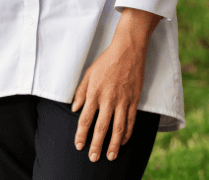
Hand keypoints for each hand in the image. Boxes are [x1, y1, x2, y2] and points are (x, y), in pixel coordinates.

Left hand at [71, 41, 145, 161]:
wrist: (128, 50)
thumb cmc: (106, 61)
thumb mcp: (89, 73)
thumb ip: (81, 92)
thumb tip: (74, 109)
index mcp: (94, 92)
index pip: (86, 118)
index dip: (81, 134)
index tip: (79, 145)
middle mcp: (108, 99)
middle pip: (101, 127)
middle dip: (96, 145)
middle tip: (93, 158)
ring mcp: (122, 100)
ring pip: (118, 128)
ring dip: (114, 144)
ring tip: (110, 156)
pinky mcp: (134, 100)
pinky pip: (130, 121)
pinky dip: (127, 133)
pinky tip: (124, 141)